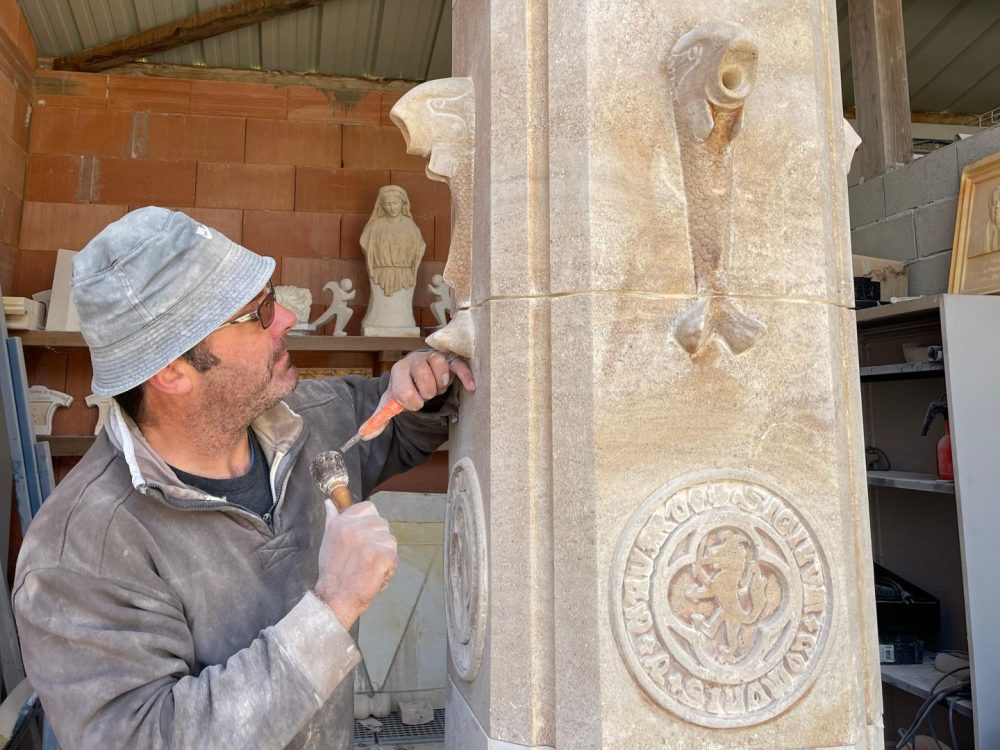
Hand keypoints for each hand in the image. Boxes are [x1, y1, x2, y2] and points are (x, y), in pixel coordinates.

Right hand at [314, 500, 396, 630]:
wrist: (335, 598)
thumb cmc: (332, 571)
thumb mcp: (328, 540)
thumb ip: (332, 519)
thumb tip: (329, 503)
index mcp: (342, 522)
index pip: (369, 508)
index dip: (371, 523)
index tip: (365, 537)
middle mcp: (355, 529)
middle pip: (382, 524)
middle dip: (378, 541)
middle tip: (364, 557)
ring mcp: (369, 542)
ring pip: (390, 540)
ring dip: (384, 554)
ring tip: (369, 567)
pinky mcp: (381, 556)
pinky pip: (393, 556)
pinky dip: (388, 568)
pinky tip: (374, 576)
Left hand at [387, 350, 475, 411]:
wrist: (416, 372)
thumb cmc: (405, 388)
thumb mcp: (391, 402)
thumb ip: (379, 418)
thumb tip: (365, 435)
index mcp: (398, 371)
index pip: (405, 390)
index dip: (413, 402)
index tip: (415, 403)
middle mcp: (414, 361)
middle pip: (423, 376)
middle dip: (428, 392)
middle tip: (427, 395)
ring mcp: (432, 358)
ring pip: (439, 365)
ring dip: (441, 383)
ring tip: (438, 388)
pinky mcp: (449, 359)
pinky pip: (458, 364)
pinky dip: (464, 376)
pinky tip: (470, 387)